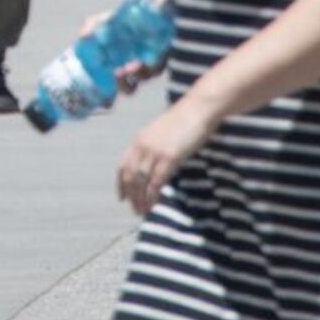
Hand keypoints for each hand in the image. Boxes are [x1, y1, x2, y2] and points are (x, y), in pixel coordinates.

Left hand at [115, 98, 210, 215]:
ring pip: (141, 181)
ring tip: (144, 210)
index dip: (121, 184)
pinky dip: (153, 194)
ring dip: (141, 198)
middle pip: (130, 176)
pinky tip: (154, 203)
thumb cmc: (184, 120)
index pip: (123, 166)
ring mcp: (155, 151)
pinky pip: (156, 181)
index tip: (122, 198)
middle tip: (135, 209)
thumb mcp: (161, 133)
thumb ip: (153, 147)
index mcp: (139, 139)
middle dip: (131, 195)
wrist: (198, 109)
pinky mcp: (170, 157)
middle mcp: (142, 146)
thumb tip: (152, 165)